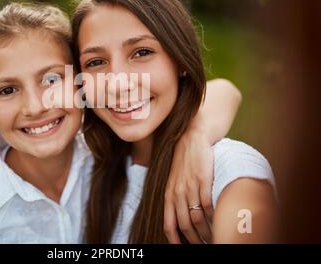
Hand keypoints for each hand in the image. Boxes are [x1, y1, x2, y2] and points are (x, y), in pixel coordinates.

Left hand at [164, 128, 214, 243]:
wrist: (192, 139)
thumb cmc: (184, 162)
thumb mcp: (174, 181)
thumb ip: (175, 199)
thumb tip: (180, 219)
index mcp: (169, 195)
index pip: (169, 224)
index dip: (175, 240)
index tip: (181, 248)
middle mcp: (177, 193)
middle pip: (185, 225)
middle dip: (195, 240)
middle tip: (204, 245)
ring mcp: (190, 187)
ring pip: (198, 218)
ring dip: (207, 232)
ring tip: (214, 238)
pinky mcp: (203, 180)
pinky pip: (208, 205)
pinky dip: (214, 216)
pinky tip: (219, 220)